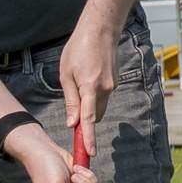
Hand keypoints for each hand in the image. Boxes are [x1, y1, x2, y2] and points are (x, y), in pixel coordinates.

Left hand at [56, 27, 116, 143]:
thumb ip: (71, 100)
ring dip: (90, 106)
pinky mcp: (115, 82)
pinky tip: (88, 78)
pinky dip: (95, 96)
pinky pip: (103, 96)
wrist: (101, 31)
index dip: (88, 137)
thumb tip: (72, 122)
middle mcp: (105, 89)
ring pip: (100, 107)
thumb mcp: (66, 74)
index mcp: (90, 87)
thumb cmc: (78, 49)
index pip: (89, 119)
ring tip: (78, 84)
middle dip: (85, 120)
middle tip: (72, 116)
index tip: (90, 152)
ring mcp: (112, 86)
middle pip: (95, 116)